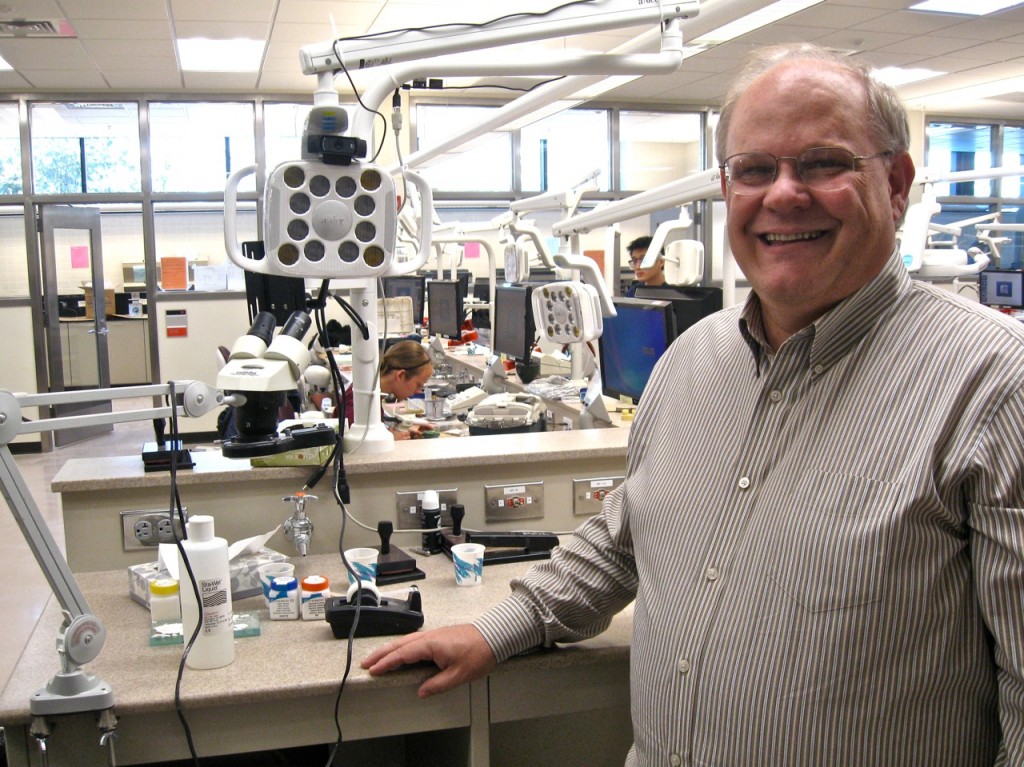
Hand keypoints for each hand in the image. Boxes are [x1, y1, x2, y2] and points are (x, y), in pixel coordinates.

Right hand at [361, 624, 495, 697]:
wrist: (494, 635)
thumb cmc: (478, 653)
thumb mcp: (459, 675)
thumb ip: (437, 684)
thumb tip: (421, 691)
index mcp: (430, 645)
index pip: (402, 654)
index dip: (386, 663)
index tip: (373, 670)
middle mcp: (429, 637)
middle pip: (399, 644)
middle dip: (381, 653)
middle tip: (365, 662)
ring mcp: (433, 635)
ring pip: (405, 641)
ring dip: (390, 649)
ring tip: (377, 658)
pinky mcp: (438, 636)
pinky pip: (414, 640)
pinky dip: (401, 646)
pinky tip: (400, 652)